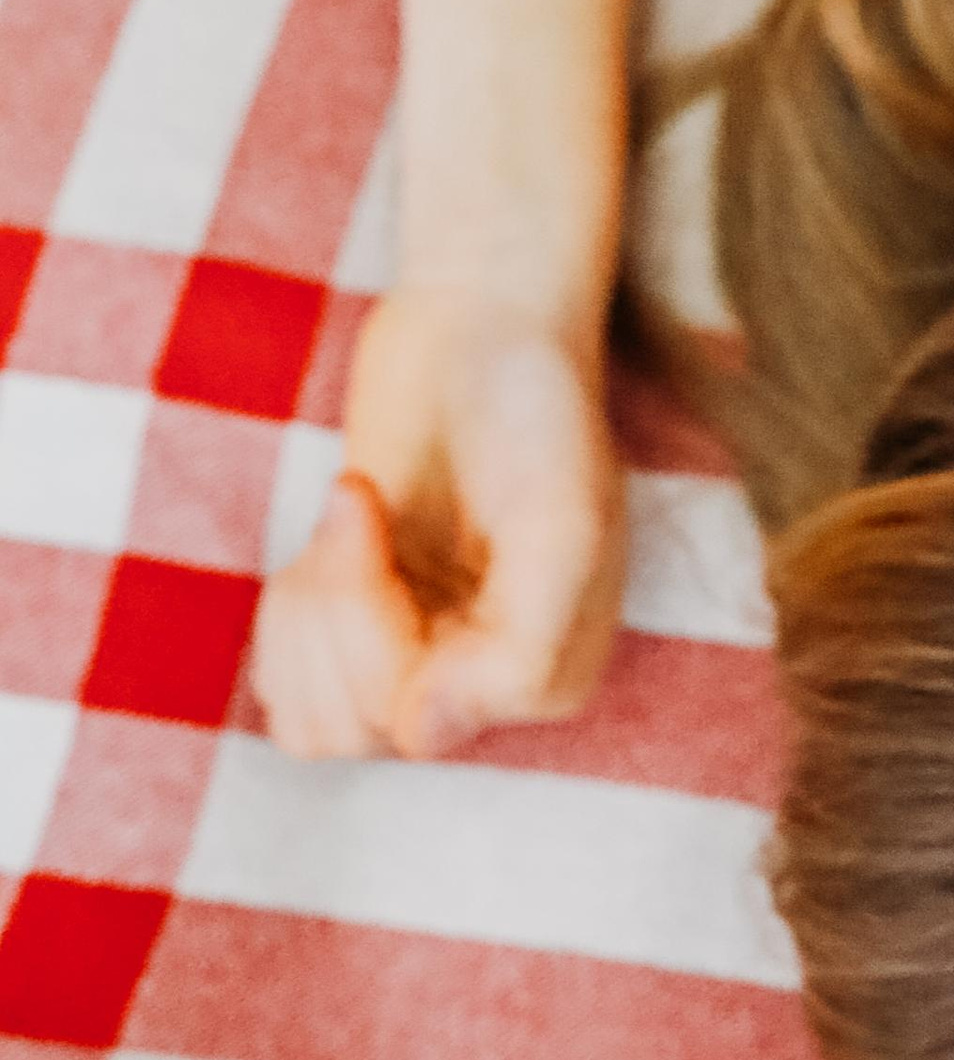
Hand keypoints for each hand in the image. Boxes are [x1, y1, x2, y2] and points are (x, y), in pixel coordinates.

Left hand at [252, 288, 623, 761]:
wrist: (478, 323)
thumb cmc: (531, 407)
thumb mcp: (562, 522)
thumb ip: (519, 649)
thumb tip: (417, 736)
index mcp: (547, 675)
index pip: (420, 725)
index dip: (374, 629)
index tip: (374, 504)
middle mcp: (481, 687)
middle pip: (354, 728)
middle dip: (336, 602)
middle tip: (358, 495)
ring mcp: (418, 660)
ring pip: (310, 723)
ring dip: (308, 606)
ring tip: (351, 510)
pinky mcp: (359, 632)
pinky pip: (285, 685)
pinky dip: (287, 610)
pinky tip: (337, 530)